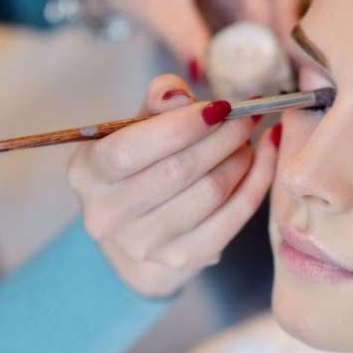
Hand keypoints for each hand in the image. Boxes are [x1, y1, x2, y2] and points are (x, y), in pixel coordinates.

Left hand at [67, 0, 302, 75]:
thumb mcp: (157, 4)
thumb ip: (188, 40)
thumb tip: (214, 80)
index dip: (292, 16)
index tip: (293, 57)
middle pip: (279, 4)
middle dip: (281, 44)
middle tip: (285, 84)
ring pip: (264, 24)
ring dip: (264, 56)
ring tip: (268, 91)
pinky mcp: (222, 4)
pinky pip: (244, 34)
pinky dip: (245, 58)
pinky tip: (248, 84)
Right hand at [67, 74, 279, 296]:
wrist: (141, 226)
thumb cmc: (141, 163)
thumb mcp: (137, 126)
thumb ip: (157, 102)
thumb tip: (177, 95)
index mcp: (87, 173)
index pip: (130, 148)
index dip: (182, 125)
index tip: (219, 106)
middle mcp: (108, 214)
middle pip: (179, 169)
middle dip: (223, 136)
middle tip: (247, 117)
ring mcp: (145, 243)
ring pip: (211, 191)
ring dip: (241, 158)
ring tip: (247, 139)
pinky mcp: (183, 258)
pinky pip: (234, 217)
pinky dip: (257, 182)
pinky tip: (265, 158)